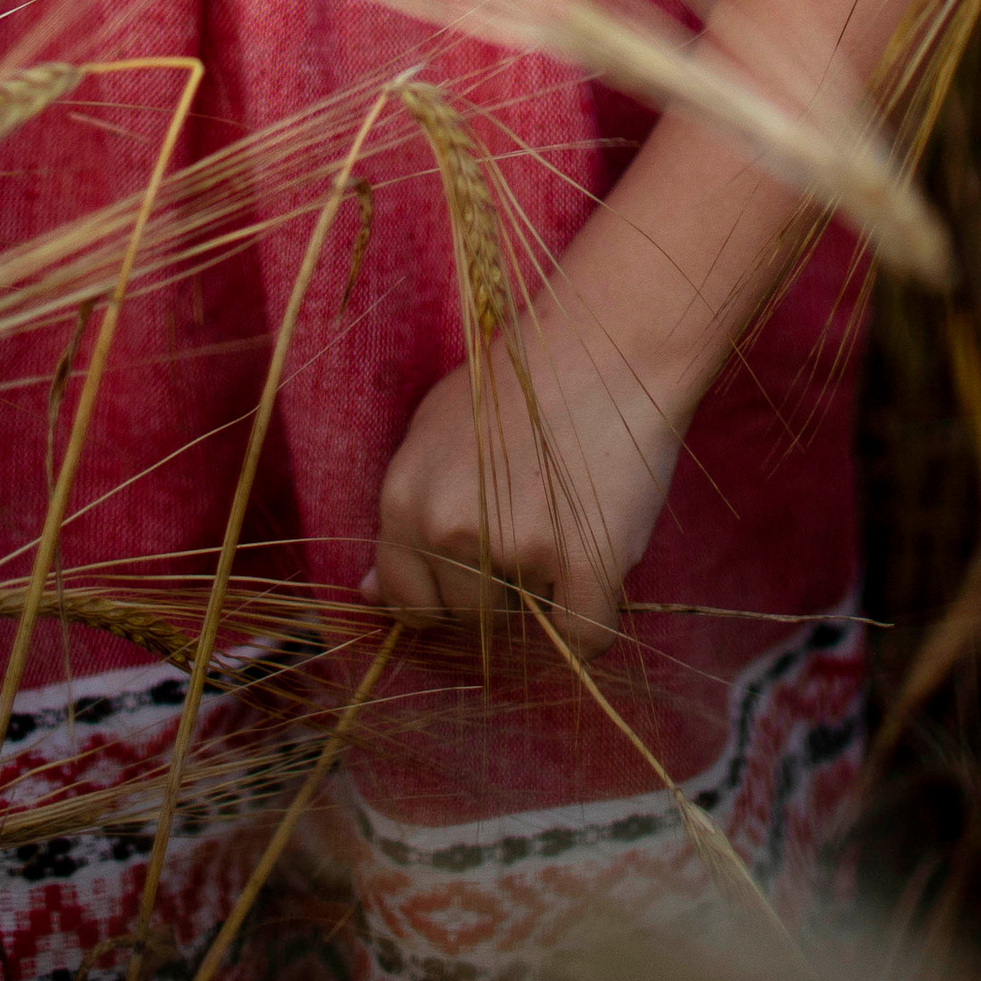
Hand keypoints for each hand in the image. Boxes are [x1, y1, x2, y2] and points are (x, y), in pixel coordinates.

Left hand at [367, 305, 683, 654]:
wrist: (609, 342)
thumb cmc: (521, 381)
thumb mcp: (434, 429)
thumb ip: (405, 513)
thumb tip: (371, 595)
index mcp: (403, 500)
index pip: (406, 599)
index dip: (443, 593)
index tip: (474, 571)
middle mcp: (447, 528)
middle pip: (469, 617)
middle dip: (500, 589)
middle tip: (534, 521)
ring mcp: (516, 546)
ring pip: (529, 625)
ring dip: (549, 592)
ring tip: (567, 516)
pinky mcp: (585, 561)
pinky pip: (586, 637)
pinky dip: (597, 616)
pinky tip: (602, 562)